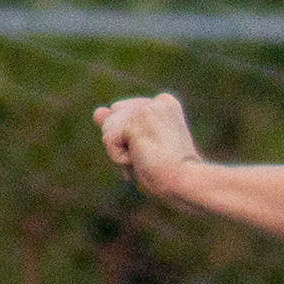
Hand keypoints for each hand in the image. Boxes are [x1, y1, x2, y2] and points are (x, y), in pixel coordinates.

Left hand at [93, 92, 209, 203]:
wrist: (186, 182)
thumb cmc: (168, 172)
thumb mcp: (141, 146)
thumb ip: (118, 125)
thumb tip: (97, 112)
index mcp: (164, 104)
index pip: (124, 116)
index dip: (132, 141)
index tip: (159, 151)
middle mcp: (156, 100)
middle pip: (113, 119)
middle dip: (123, 145)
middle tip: (152, 156)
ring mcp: (146, 108)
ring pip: (108, 130)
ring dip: (122, 153)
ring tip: (149, 158)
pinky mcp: (135, 120)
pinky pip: (109, 141)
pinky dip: (120, 158)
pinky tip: (142, 158)